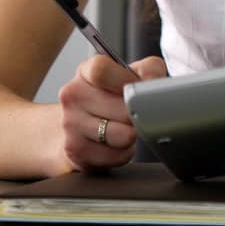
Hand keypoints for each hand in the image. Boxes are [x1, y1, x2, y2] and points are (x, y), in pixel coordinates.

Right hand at [57, 55, 167, 171]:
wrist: (80, 128)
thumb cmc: (112, 98)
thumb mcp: (131, 74)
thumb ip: (149, 69)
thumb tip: (154, 81)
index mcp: (87, 71)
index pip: (102, 71)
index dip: (128, 81)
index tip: (139, 89)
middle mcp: (73, 94)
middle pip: (121, 108)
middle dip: (137, 113)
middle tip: (137, 113)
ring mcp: (70, 123)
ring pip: (121, 135)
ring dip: (132, 135)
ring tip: (127, 128)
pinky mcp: (75, 150)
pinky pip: (116, 155)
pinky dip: (124, 152)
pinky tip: (117, 144)